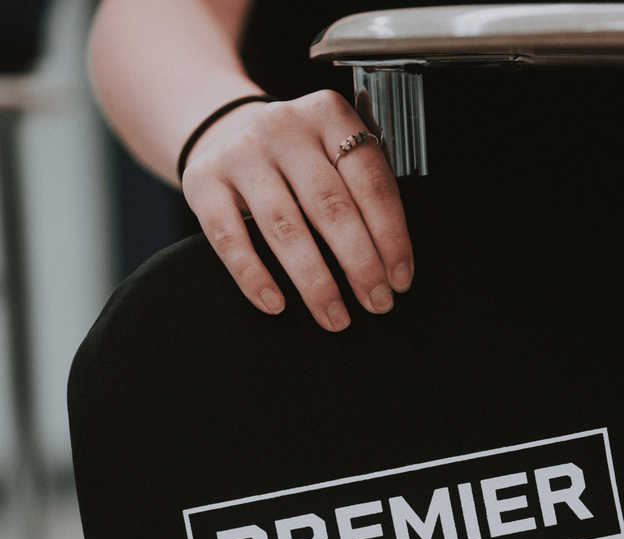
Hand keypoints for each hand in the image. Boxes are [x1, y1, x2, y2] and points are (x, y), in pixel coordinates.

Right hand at [180, 89, 412, 330]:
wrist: (224, 130)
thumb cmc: (302, 160)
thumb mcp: (335, 154)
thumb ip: (363, 192)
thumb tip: (393, 269)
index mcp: (329, 114)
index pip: (371, 181)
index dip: (391, 237)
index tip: (401, 281)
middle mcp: (283, 126)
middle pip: (330, 206)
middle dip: (360, 265)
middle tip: (378, 304)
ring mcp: (240, 152)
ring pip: (284, 227)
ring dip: (315, 282)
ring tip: (335, 318)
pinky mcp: (202, 181)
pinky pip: (229, 238)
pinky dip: (253, 277)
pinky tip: (276, 306)